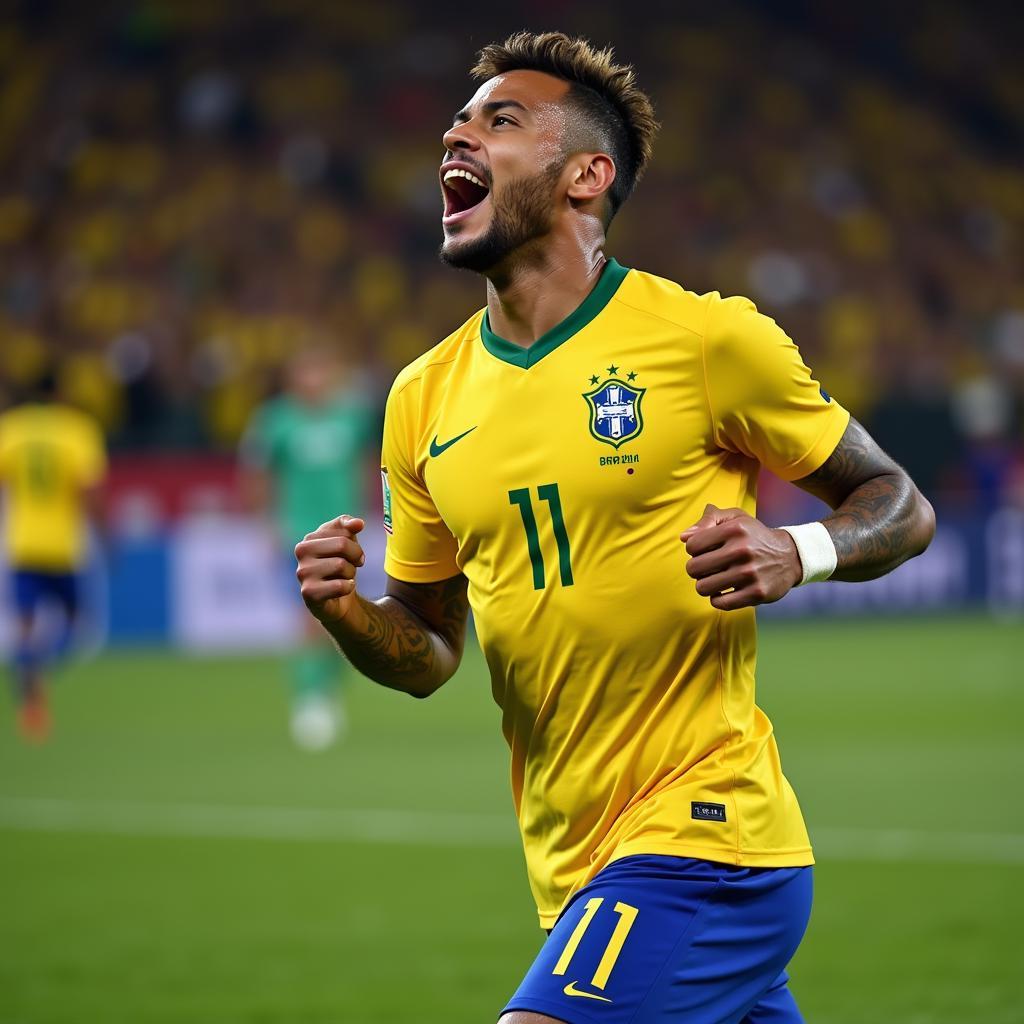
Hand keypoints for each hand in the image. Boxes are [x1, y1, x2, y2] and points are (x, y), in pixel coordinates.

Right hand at [295, 515, 365, 623]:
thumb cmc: (340, 566)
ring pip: (341, 565)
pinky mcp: (309, 593)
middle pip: (342, 544)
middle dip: (355, 557)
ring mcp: (302, 573)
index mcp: (309, 538)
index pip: (344, 532)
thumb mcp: (347, 541)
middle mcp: (301, 552)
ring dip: (350, 573)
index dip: (355, 546)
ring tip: (342, 578)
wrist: (339, 599)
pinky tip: (343, 589)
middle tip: (352, 567)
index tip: (351, 556)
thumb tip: (358, 523)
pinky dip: (348, 587)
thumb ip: (349, 525)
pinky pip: (339, 585)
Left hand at [681, 504, 801, 610]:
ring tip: (714, 579)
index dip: (694, 550)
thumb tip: (684, 537)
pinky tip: (724, 591)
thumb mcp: (735, 518)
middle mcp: (742, 550)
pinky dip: (717, 599)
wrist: (790, 556)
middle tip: (708, 567)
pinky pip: (720, 603)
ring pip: (703, 588)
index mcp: (735, 529)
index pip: (692, 545)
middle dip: (696, 569)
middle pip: (693, 568)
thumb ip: (708, 520)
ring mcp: (750, 574)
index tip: (705, 551)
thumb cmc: (753, 536)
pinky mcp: (757, 594)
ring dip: (705, 585)